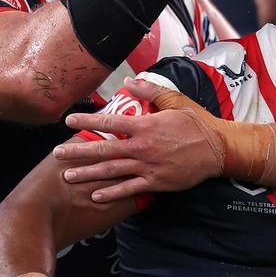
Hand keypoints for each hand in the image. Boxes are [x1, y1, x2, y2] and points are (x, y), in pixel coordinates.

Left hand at [57, 79, 222, 201]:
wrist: (218, 150)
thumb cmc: (197, 123)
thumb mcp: (175, 101)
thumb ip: (150, 91)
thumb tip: (128, 81)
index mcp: (145, 125)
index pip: (109, 120)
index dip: (87, 120)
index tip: (68, 121)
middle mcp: (142, 146)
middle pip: (103, 149)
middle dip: (77, 152)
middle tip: (57, 154)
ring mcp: (147, 166)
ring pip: (111, 170)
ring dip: (87, 174)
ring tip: (67, 176)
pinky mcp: (155, 182)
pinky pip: (129, 189)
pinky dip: (111, 193)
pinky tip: (95, 195)